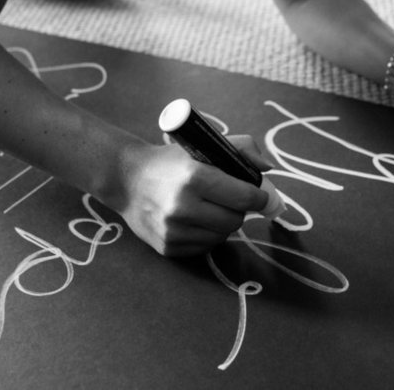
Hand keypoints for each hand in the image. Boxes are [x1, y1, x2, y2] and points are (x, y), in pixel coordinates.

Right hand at [110, 136, 271, 256]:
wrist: (126, 179)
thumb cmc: (171, 160)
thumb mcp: (203, 145)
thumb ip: (241, 148)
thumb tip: (267, 168)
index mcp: (194, 178)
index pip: (244, 197)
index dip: (258, 196)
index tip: (259, 194)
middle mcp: (182, 207)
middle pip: (236, 220)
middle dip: (240, 210)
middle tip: (231, 199)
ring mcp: (173, 231)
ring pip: (222, 236)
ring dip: (224, 223)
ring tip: (211, 208)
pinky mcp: (168, 248)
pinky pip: (205, 247)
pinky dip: (207, 235)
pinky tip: (196, 220)